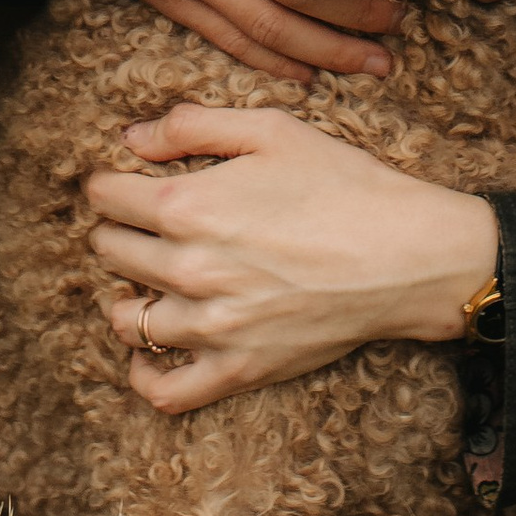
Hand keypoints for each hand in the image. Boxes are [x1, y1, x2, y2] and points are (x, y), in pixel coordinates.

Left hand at [83, 105, 496, 409]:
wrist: (409, 254)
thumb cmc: (345, 184)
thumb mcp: (271, 130)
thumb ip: (192, 125)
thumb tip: (132, 138)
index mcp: (188, 206)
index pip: (106, 196)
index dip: (112, 182)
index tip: (128, 182)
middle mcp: (188, 269)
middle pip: (110, 251)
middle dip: (119, 230)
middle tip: (145, 224)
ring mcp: (211, 327)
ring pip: (126, 319)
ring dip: (127, 295)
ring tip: (148, 281)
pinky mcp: (239, 369)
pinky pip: (164, 390)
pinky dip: (143, 373)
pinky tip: (148, 351)